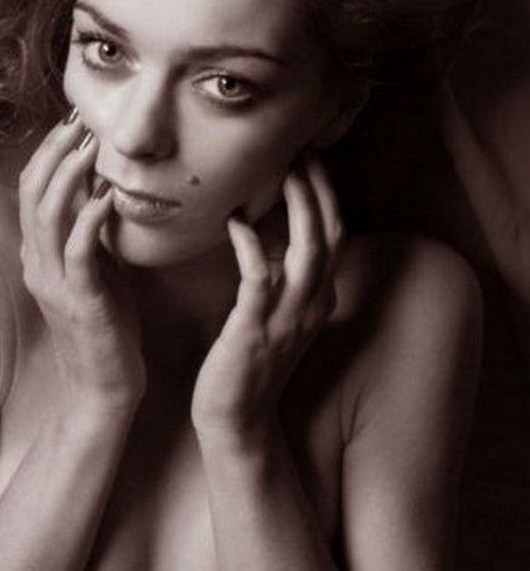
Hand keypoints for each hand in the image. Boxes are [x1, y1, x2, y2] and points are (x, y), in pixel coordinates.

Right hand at [19, 112, 145, 418]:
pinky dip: (89, 221)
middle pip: (33, 196)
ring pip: (48, 219)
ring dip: (68, 178)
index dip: (48, 155)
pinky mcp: (80, 302)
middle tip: (79, 122)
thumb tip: (100, 192)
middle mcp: (38, 266)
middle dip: (54, 154)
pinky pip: (77, 254)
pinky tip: (105, 197)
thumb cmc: (106, 327)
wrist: (105, 385)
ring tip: (90, 147)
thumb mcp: (97, 271)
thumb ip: (91, 236)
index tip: (73, 124)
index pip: (33, 194)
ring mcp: (55, 285)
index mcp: (39, 257)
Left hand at [191, 156, 343, 436]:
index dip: (326, 196)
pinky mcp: (254, 330)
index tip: (310, 159)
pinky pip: (260, 280)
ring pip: (308, 251)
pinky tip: (236, 222)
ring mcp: (286, 318)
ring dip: (299, 207)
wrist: (235, 420)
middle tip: (301, 150)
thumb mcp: (276, 316)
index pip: (334, 235)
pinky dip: (252, 247)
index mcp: (317, 299)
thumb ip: (281, 281)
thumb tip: (270, 241)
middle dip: (319, 190)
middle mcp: (311, 305)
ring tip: (284, 170)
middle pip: (329, 234)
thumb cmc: (248, 364)